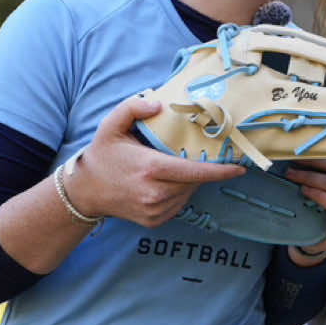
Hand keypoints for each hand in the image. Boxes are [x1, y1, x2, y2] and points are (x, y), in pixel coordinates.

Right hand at [72, 93, 244, 227]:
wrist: (85, 192)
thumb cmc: (102, 156)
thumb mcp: (111, 125)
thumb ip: (133, 108)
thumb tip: (158, 104)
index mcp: (150, 169)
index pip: (194, 171)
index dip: (220, 171)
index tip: (240, 168)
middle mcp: (155, 193)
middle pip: (194, 181)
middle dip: (199, 169)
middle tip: (194, 156)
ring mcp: (155, 210)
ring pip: (188, 193)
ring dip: (188, 181)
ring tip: (170, 168)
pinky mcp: (154, 220)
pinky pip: (178, 204)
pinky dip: (178, 193)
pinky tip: (164, 183)